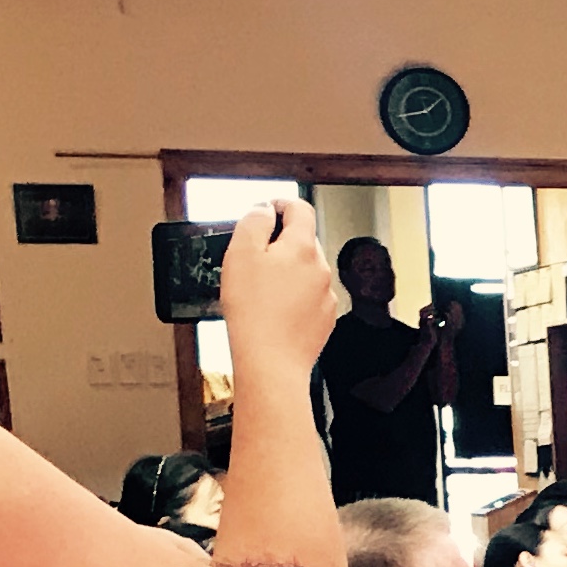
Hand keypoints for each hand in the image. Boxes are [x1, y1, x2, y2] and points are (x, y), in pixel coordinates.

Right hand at [219, 200, 335, 386]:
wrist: (271, 362)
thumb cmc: (253, 311)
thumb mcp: (241, 253)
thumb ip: (254, 222)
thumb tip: (265, 209)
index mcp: (303, 247)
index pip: (300, 209)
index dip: (280, 204)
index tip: (266, 210)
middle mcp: (321, 269)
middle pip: (303, 240)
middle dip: (280, 241)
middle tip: (253, 255)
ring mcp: (326, 295)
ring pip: (306, 270)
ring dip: (286, 270)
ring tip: (259, 288)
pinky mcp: (324, 319)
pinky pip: (308, 297)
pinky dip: (292, 296)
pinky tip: (272, 309)